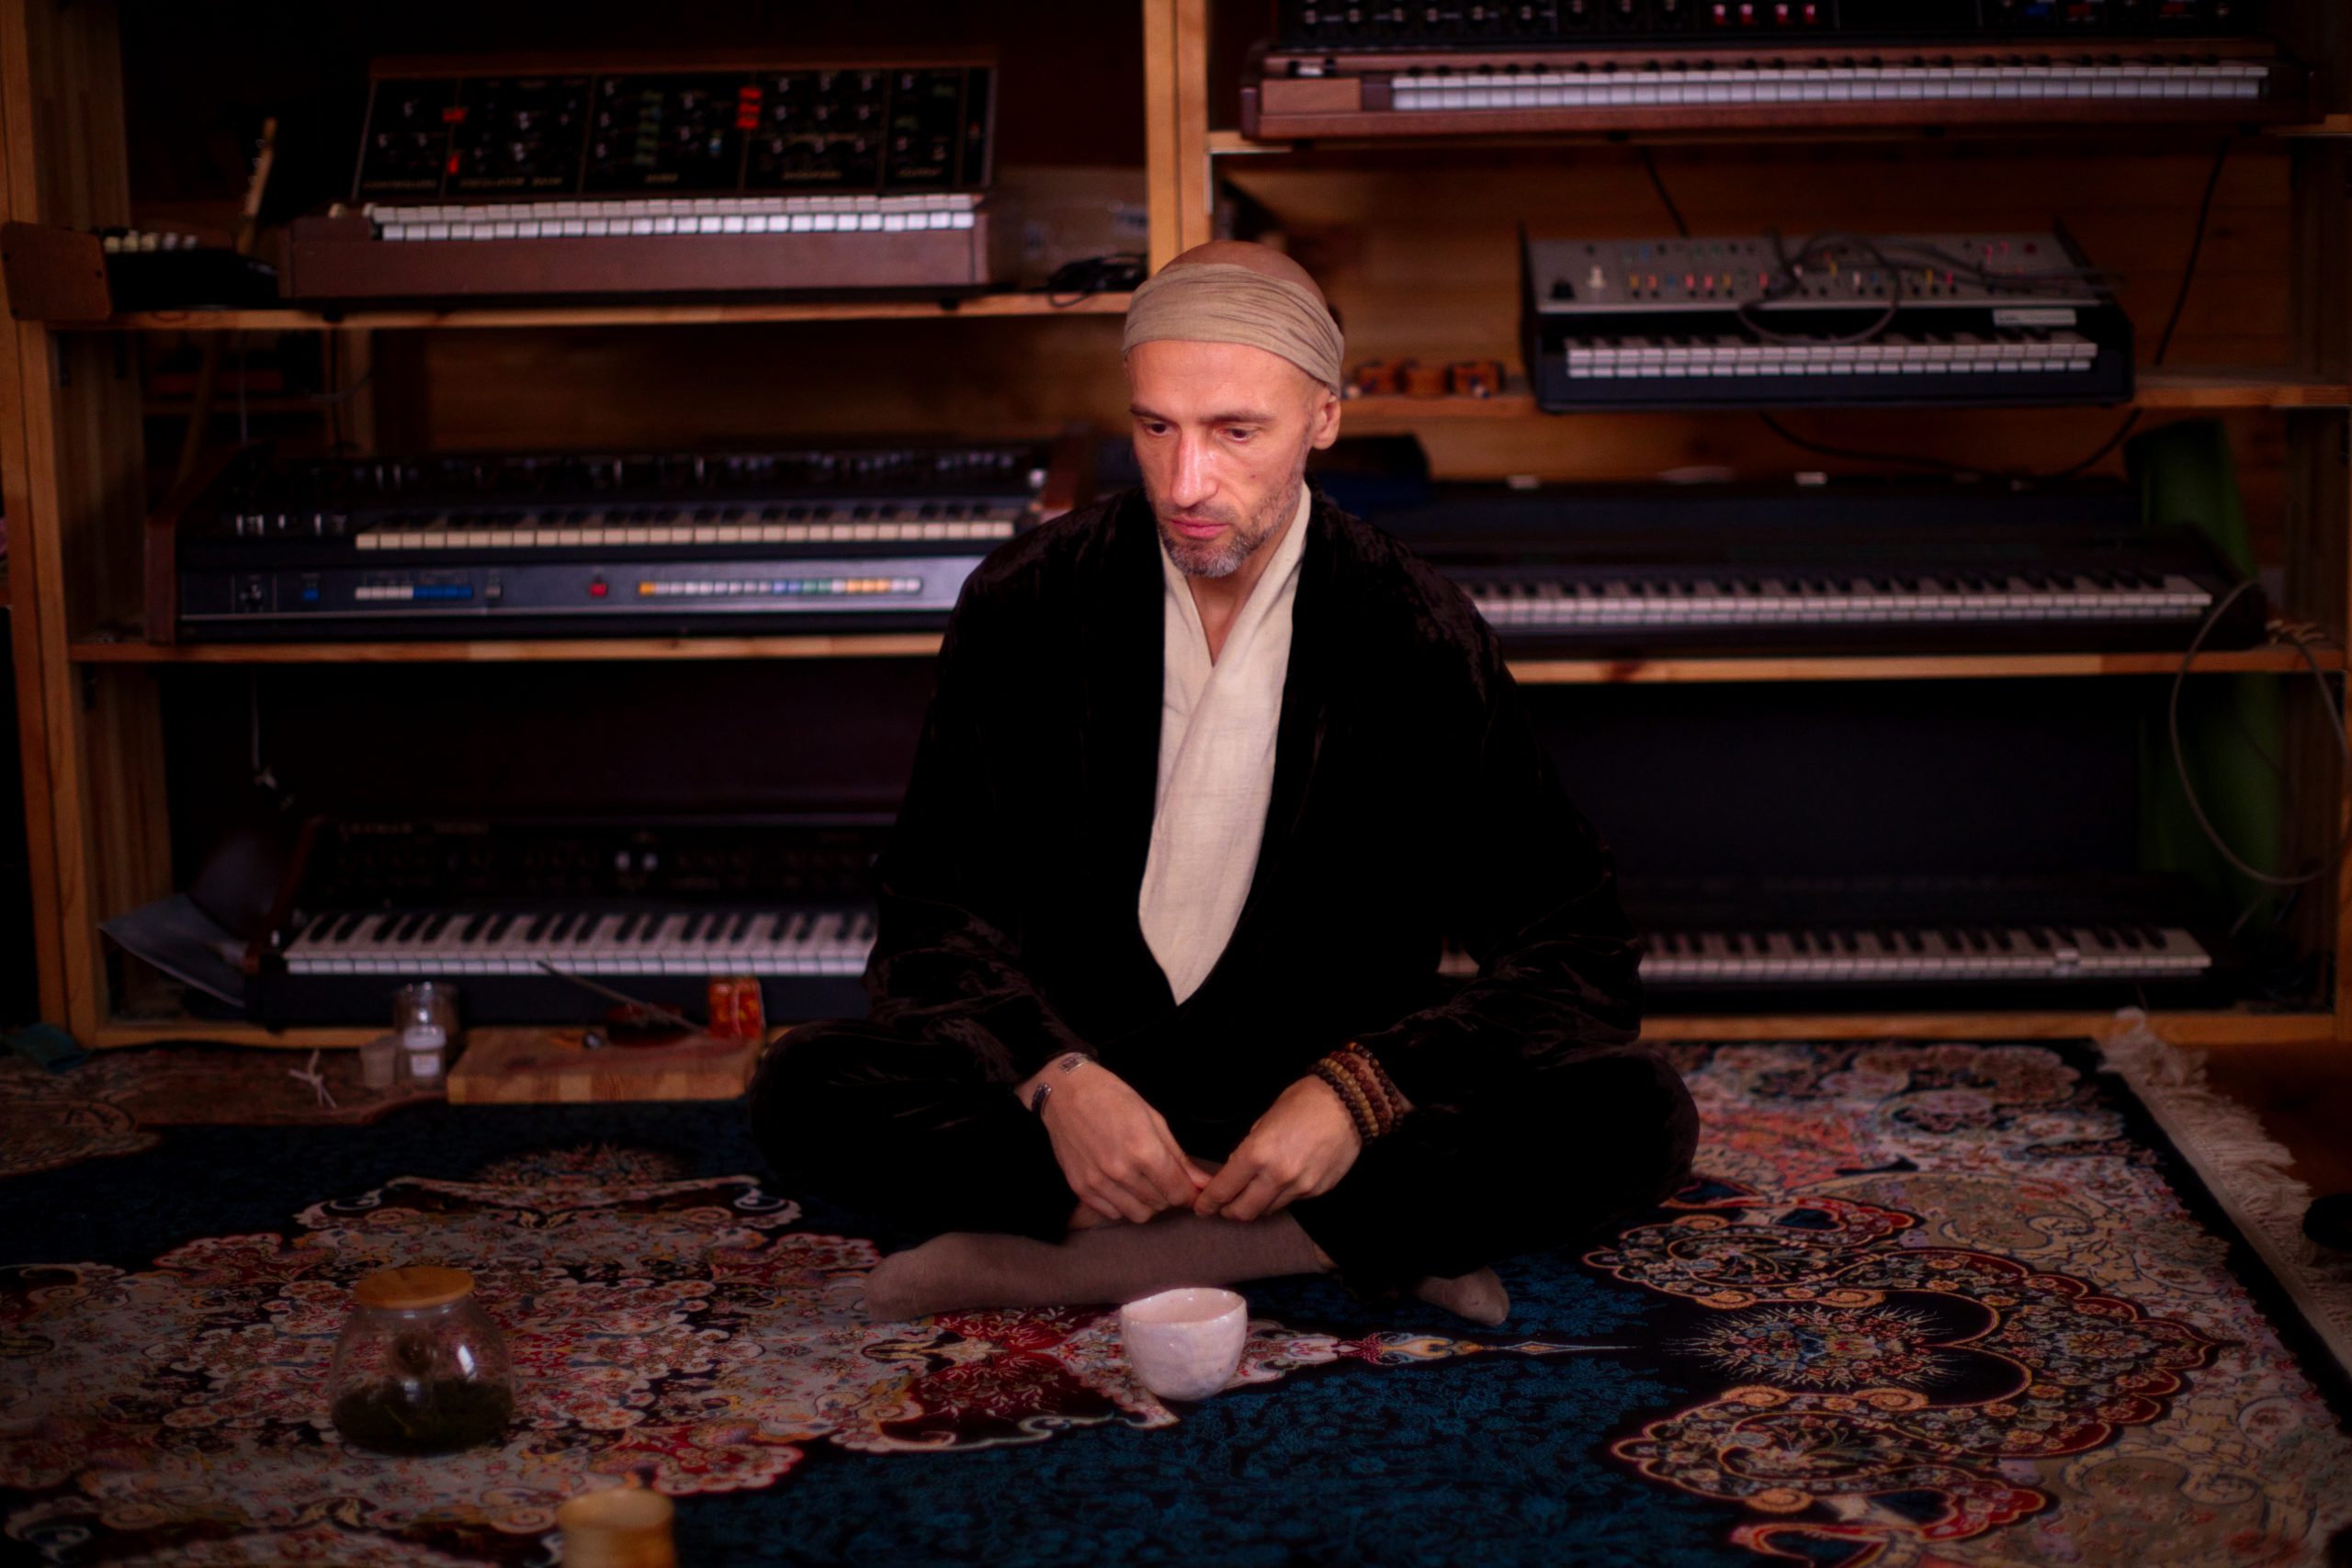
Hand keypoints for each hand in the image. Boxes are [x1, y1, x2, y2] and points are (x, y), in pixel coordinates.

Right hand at [1027, 1060, 1210, 1223]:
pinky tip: (1122, 1186)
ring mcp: (1098, 1182)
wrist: (1065, 1092)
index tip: (1189, 1188)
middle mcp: (1121, 1171)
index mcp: (1144, 1150)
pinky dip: (1123, 1205)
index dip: (1189, 1193)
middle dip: (1169, 1195)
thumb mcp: (1154, 1119)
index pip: (1178, 1192)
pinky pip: (1112, 1213)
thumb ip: (1179, 1157)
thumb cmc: (1113, 1098)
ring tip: (1144, 1183)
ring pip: (1138, 1214)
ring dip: (1147, 1203)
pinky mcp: (1080, 1188)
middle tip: (1165, 1178)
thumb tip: (1202, 1183)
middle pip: (1160, 1204)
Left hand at [1194, 1076, 1360, 1222]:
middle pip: (1243, 1212)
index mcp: (1257, 1154)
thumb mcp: (1263, 1120)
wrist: (1347, 1104)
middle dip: (1229, 1211)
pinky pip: (1290, 1202)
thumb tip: (1237, 1170)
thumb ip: (1248, 1150)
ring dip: (1255, 1206)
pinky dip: (1279, 1197)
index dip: (1208, 1202)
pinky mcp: (1317, 1191)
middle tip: (1223, 1206)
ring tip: (1251, 1195)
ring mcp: (1300, 1187)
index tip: (1202, 1207)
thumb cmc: (1303, 1102)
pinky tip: (1279, 1183)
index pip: (1223, 1190)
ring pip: (1267, 1211)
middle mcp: (1277, 1176)